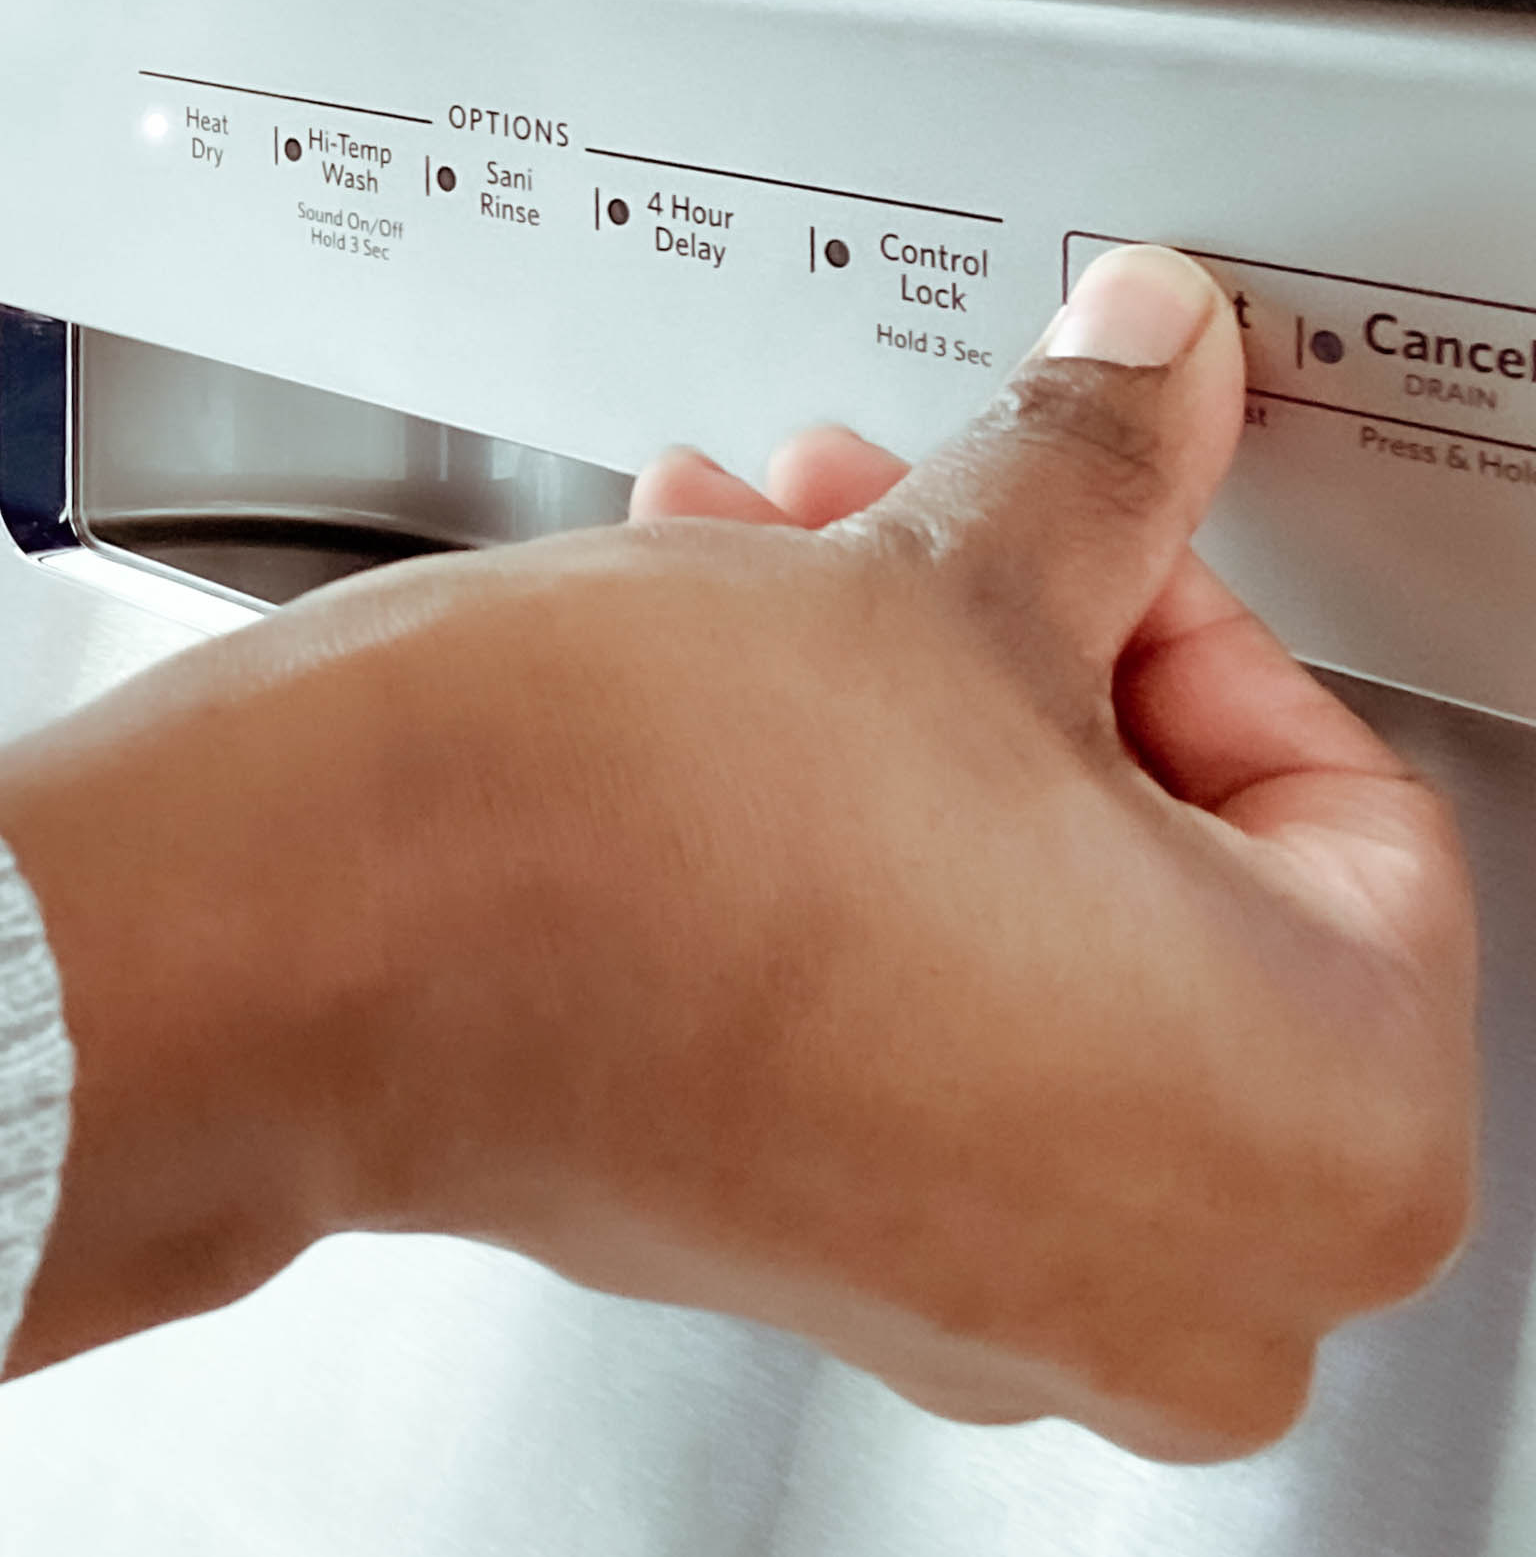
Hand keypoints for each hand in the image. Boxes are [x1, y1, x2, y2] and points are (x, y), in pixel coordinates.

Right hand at [0, 246, 1477, 1460]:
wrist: (329, 932)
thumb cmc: (628, 829)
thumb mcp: (940, 580)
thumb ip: (1105, 467)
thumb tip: (1157, 371)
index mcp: (1327, 1137)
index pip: (1345, 803)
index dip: (1179, 607)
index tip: (1078, 523)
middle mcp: (1186, 1283)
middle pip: (1170, 877)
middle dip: (1011, 654)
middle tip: (915, 526)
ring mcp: (992, 1303)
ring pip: (1020, 945)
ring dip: (902, 733)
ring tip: (770, 573)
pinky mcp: (814, 1265)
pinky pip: (903, 1033)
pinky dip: (840, 869)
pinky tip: (720, 706)